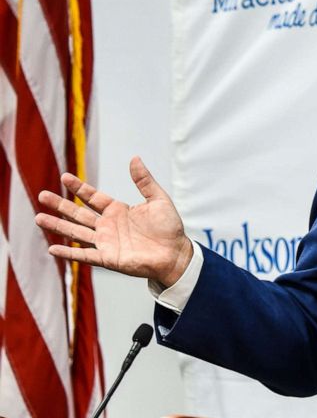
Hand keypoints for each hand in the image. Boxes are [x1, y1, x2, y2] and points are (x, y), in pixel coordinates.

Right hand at [35, 157, 192, 286]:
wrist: (176, 254)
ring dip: (57, 226)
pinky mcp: (107, 258)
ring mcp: (105, 242)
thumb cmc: (169, 228)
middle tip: (41, 195)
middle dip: (60, 205)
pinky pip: (84, 255)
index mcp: (118, 210)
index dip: (79, 188)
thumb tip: (135, 158)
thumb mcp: (159, 200)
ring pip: (76, 232)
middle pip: (78, 214)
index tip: (64, 176)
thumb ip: (145, 181)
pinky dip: (68, 253)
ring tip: (39, 218)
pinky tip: (52, 249)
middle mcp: (108, 226)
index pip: (92, 197)